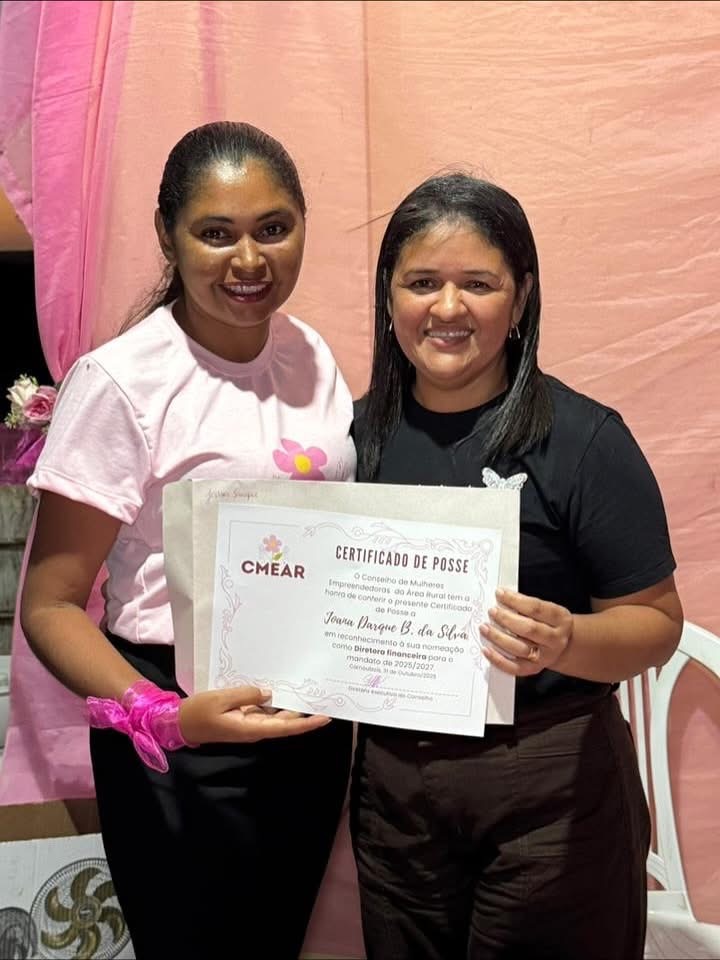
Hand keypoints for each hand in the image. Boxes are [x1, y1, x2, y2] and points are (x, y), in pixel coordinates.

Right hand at [178, 686, 330, 744]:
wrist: (180, 723)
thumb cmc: (198, 713)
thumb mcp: (220, 699)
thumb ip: (246, 694)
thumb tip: (269, 692)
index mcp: (251, 728)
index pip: (285, 728)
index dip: (306, 724)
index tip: (324, 717)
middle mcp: (255, 728)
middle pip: (285, 721)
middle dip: (304, 711)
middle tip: (322, 695)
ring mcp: (250, 723)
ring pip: (277, 715)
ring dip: (291, 704)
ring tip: (309, 688)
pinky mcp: (245, 716)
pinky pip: (265, 710)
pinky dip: (276, 700)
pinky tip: (283, 686)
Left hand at [479, 588, 572, 676]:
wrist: (563, 646)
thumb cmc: (549, 623)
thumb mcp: (546, 610)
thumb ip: (526, 605)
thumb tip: (501, 599)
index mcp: (560, 619)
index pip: (535, 608)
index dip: (515, 600)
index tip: (500, 594)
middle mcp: (555, 639)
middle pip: (529, 629)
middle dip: (506, 619)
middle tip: (492, 611)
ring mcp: (545, 656)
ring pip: (520, 648)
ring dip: (498, 637)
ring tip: (485, 628)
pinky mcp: (534, 668)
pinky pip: (515, 668)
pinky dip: (498, 659)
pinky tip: (487, 650)